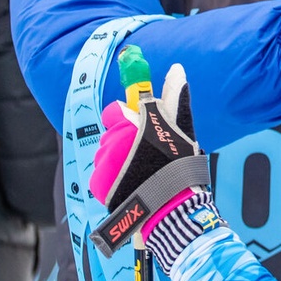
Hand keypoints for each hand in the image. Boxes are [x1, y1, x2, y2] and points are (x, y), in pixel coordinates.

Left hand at [89, 64, 223, 270]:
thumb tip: (177, 68)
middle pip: (111, 134)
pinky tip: (131, 186)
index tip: (139, 129)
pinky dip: (113, 181)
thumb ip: (176, 98)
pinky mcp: (99, 185)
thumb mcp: (182, 130)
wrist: (171, 211)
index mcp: (132, 124)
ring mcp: (104, 164)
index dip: (128, 119)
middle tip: (147, 158)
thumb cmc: (180, 169)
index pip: (115, 111)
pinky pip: (100, 176)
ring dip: (120, 162)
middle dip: (126, 142)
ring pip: (106, 155)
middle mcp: (113, 141)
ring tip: (142, 175)